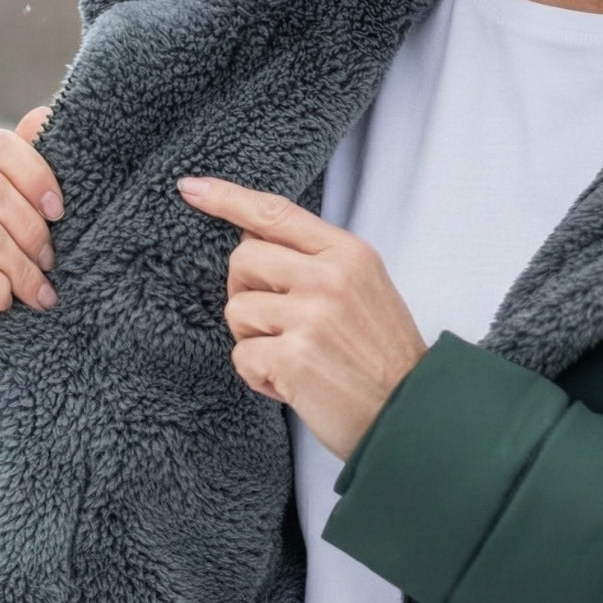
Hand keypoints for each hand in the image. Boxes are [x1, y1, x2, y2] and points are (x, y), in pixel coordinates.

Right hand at [0, 106, 63, 394]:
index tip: (60, 210)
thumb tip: (42, 114)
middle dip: (34, 231)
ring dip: (23, 270)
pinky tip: (4, 305)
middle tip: (51, 264)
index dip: (34, 170)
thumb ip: (34, 178)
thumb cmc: (13, 288)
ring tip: (38, 295)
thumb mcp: (31, 233)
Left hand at [177, 177, 426, 460]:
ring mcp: (311, 315)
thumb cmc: (382, 357)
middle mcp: (330, 277)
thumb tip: (251, 237)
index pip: (276, 213)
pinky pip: (241, 356)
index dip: (227, 198)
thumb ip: (316, 261)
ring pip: (237, 310)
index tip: (191, 187)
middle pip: (243, 259)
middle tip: (277, 326)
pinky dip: (258, 376)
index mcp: (349, 253)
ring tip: (293, 359)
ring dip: (254, 341)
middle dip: (246, 293)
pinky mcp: (293, 356)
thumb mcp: (364, 289)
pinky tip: (291, 385)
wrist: (411, 415)